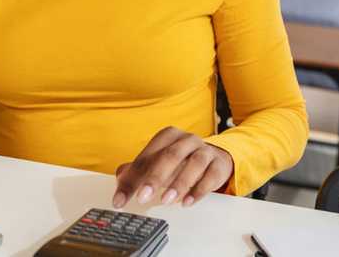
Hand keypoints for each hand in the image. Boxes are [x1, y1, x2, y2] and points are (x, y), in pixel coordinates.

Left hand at [112, 126, 233, 208]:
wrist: (214, 158)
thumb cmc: (182, 161)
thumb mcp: (159, 164)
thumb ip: (137, 172)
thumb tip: (119, 182)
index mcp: (167, 136)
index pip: (146, 157)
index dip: (131, 178)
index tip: (120, 199)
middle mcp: (186, 140)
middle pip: (170, 155)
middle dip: (154, 178)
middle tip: (142, 197)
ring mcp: (205, 150)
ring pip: (194, 163)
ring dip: (179, 183)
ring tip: (166, 200)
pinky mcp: (219, 164)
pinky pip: (211, 175)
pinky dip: (199, 190)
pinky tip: (187, 202)